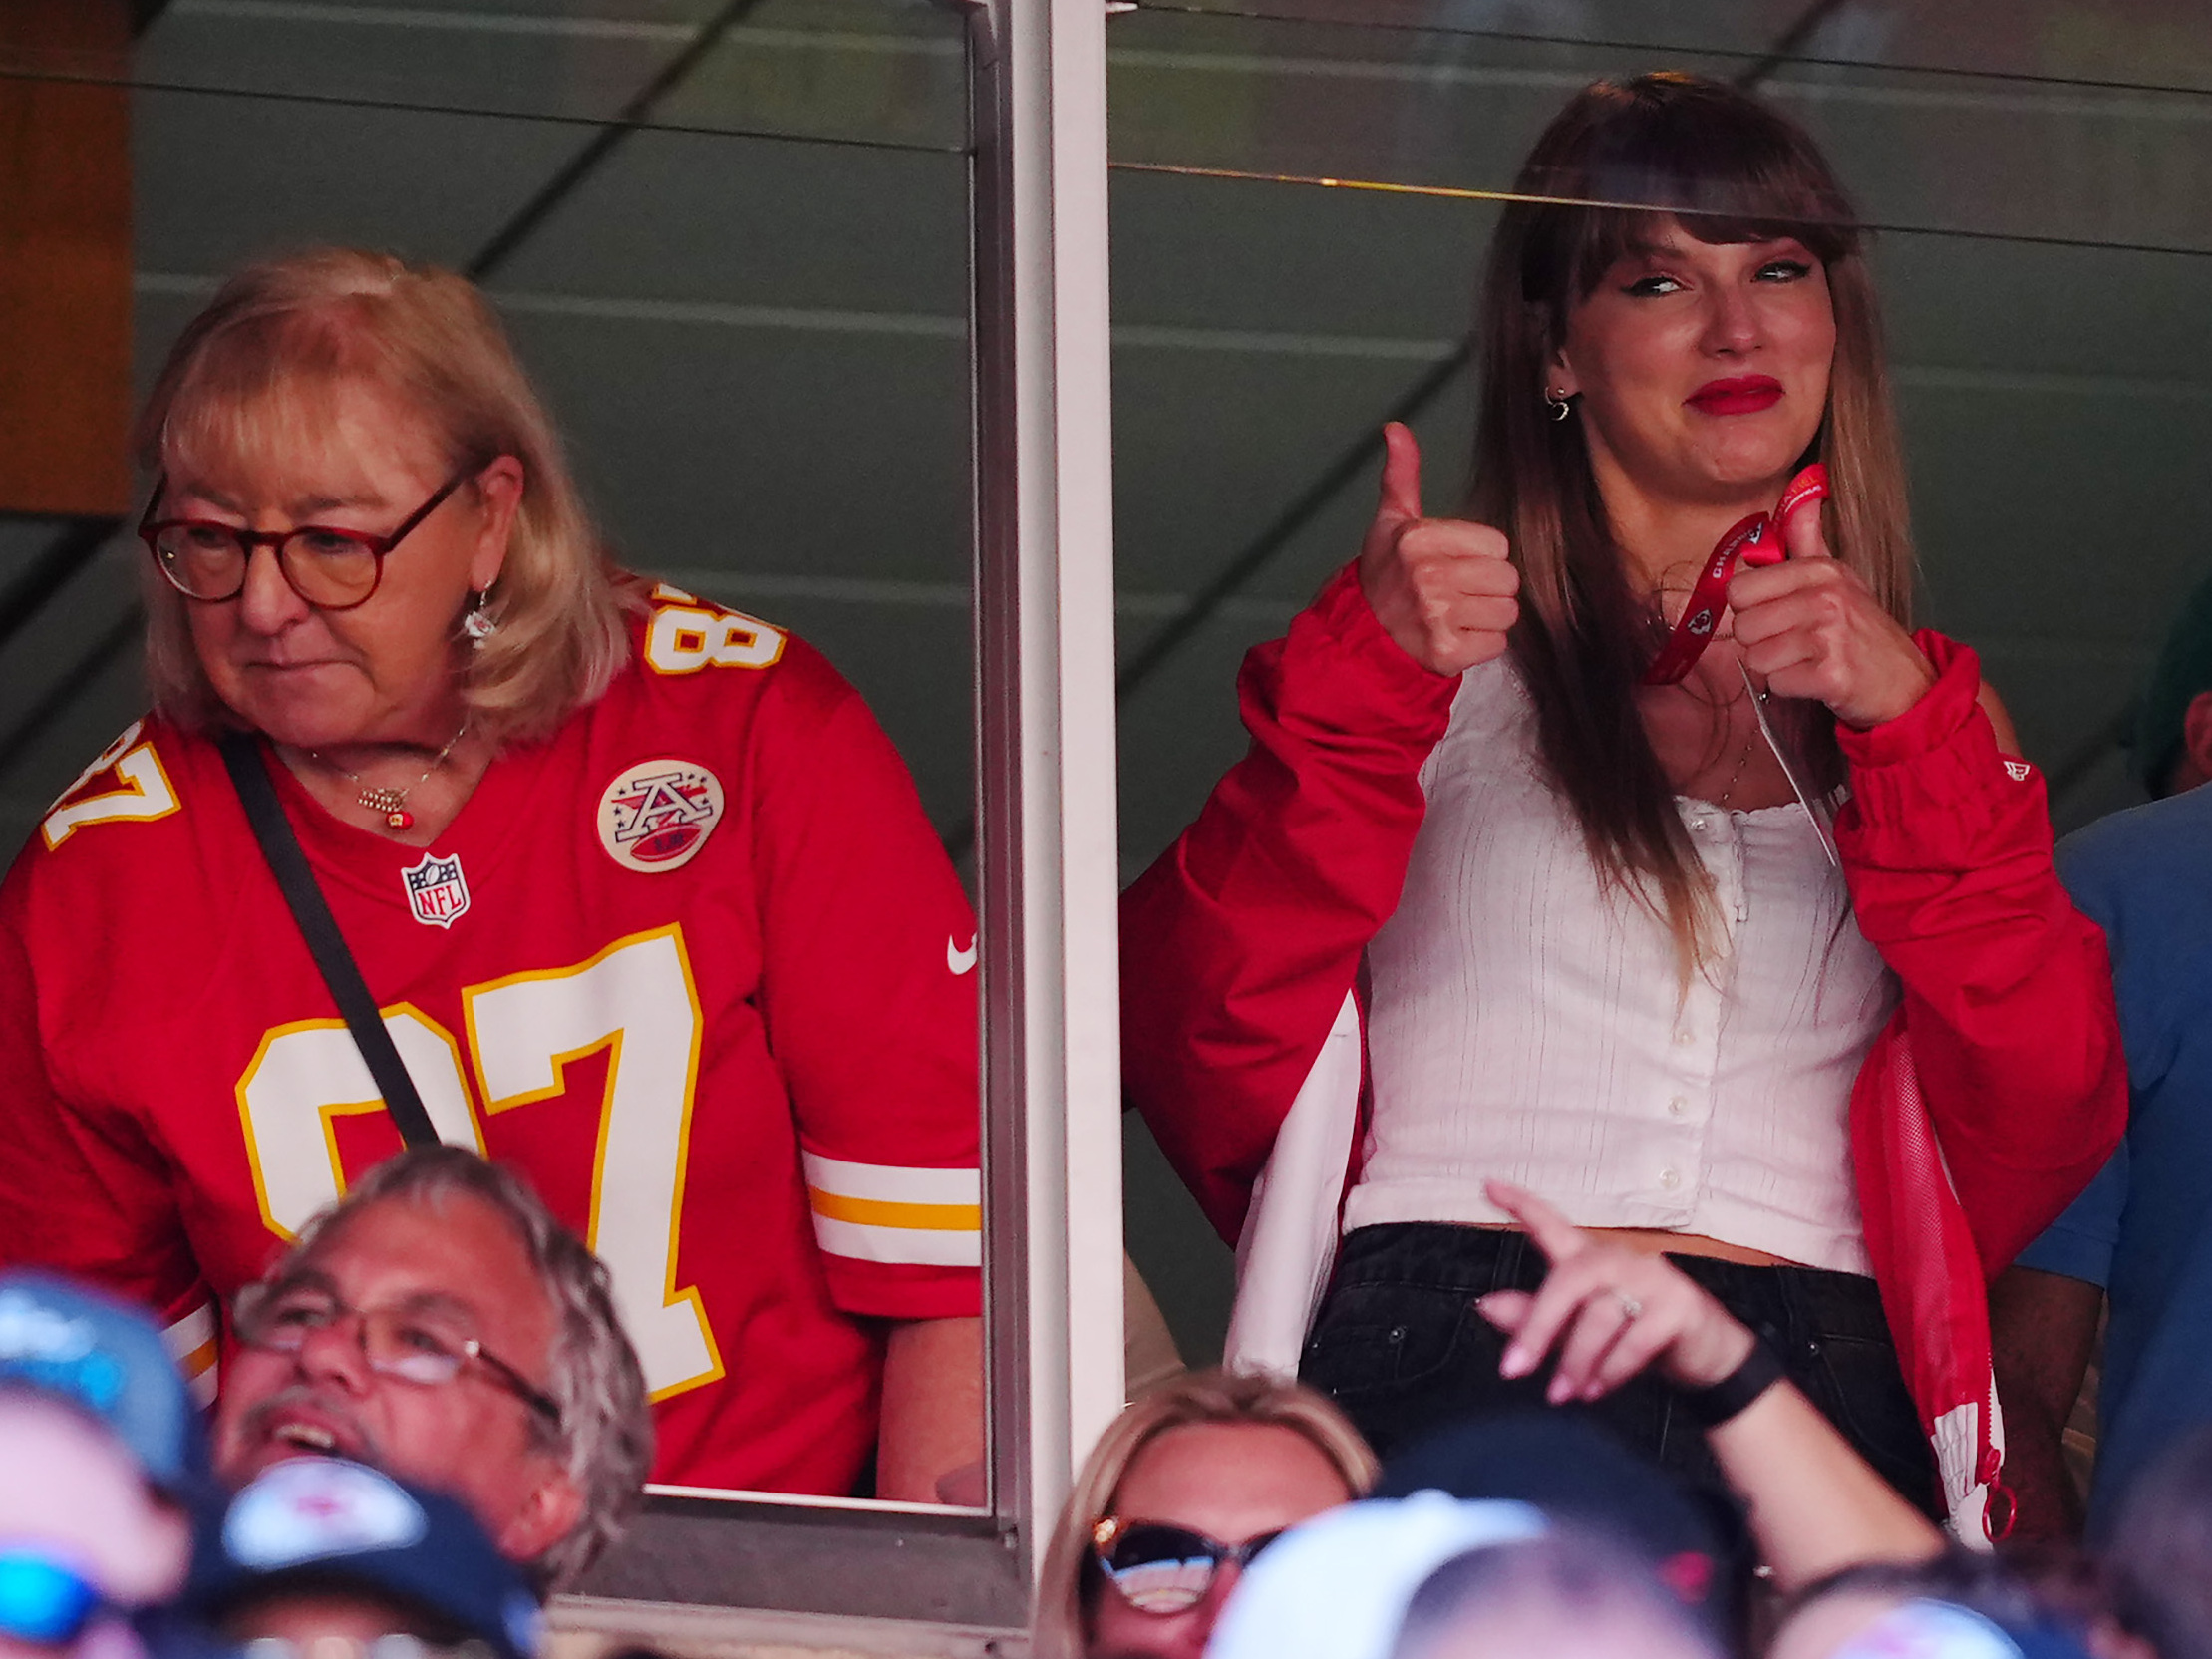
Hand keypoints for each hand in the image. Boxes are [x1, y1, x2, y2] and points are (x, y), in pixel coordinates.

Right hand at [1357, 422, 1519, 674]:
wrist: (1359, 634)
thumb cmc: (1384, 575)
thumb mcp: (1391, 521)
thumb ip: (1402, 474)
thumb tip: (1395, 427)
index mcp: (1419, 539)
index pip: (1498, 545)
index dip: (1482, 556)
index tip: (1452, 564)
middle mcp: (1428, 577)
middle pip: (1508, 579)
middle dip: (1488, 588)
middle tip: (1457, 593)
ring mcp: (1437, 617)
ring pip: (1507, 613)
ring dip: (1487, 618)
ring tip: (1457, 616)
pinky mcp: (1447, 653)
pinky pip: (1497, 644)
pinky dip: (1481, 645)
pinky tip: (1455, 638)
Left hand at [1473, 1181, 1755, 1403]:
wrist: (1705, 1357)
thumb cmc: (1632, 1334)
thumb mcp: (1578, 1328)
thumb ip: (1533, 1317)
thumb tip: (1484, 1305)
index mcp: (1588, 1258)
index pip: (1551, 1225)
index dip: (1521, 1206)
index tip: (1488, 1186)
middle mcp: (1617, 1260)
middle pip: (1569, 1281)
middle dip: (1538, 1327)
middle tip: (1513, 1370)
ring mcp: (1651, 1279)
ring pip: (1601, 1315)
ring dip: (1576, 1361)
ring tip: (1562, 1394)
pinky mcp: (1678, 1307)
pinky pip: (1636, 1339)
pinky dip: (1612, 1369)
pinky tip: (1596, 1390)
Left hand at [1724, 494, 1934, 728]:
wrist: (1905, 681)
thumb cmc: (1861, 631)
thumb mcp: (1838, 577)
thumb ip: (1808, 539)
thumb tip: (1804, 486)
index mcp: (1820, 571)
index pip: (1739, 589)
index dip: (1749, 609)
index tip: (1774, 614)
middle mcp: (1825, 598)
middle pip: (1743, 627)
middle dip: (1760, 642)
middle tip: (1792, 643)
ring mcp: (1830, 636)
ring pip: (1756, 658)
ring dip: (1775, 667)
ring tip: (1805, 660)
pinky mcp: (1831, 675)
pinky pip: (1776, 684)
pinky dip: (1790, 688)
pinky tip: (1814, 678)